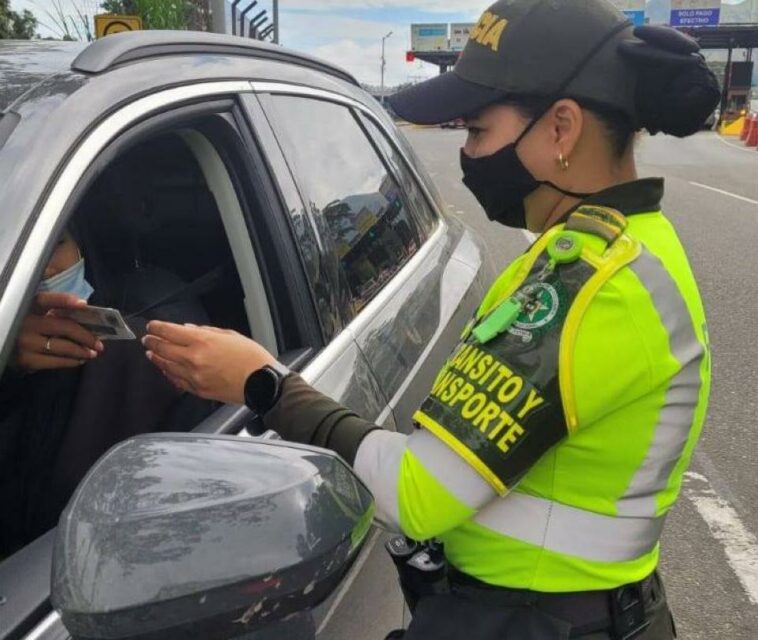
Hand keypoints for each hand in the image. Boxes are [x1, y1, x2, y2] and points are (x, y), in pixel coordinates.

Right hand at [13, 292, 103, 371]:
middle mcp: (25, 323)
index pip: (46, 300)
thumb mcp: (33, 310)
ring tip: (93, 353)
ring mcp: (25, 342)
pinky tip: (79, 360)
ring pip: (62, 347)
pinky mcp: (25, 360)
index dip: (64, 300)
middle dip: (85, 335)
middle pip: (63, 327)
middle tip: (99, 343)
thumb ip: (52, 303)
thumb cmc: (24, 324)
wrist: (3, 343)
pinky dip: (70, 361)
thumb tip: (78, 300)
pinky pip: (54, 362)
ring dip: (82, 351)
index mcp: (28, 306)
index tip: (83, 304)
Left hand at [142, 321, 276, 404]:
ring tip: (150, 353)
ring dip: (156, 358)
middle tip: (146, 339)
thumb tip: (188, 329)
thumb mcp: (230, 335)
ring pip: (166, 365)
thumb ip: (206, 331)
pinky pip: (176, 380)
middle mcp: (194, 358)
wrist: (260, 383)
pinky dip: (168, 373)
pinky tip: (164, 369)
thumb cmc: (250, 357)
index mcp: (203, 341)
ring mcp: (194, 376)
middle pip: (163, 348)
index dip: (157, 328)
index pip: (170, 332)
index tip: (151, 326)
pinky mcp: (197, 389)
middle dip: (152, 342)